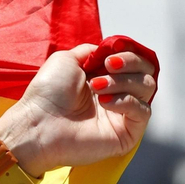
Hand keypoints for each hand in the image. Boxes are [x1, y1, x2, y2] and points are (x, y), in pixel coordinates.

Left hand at [0, 42, 156, 175]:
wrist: (38, 123)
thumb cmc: (47, 94)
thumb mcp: (67, 59)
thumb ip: (93, 51)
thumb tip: (110, 49)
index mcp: (105, 79)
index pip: (135, 62)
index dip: (129, 53)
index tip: (110, 55)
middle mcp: (116, 96)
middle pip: (146, 72)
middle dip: (130, 63)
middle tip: (107, 66)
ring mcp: (122, 115)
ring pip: (146, 88)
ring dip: (123, 81)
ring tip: (96, 87)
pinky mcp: (126, 134)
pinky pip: (143, 111)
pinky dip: (126, 101)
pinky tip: (105, 102)